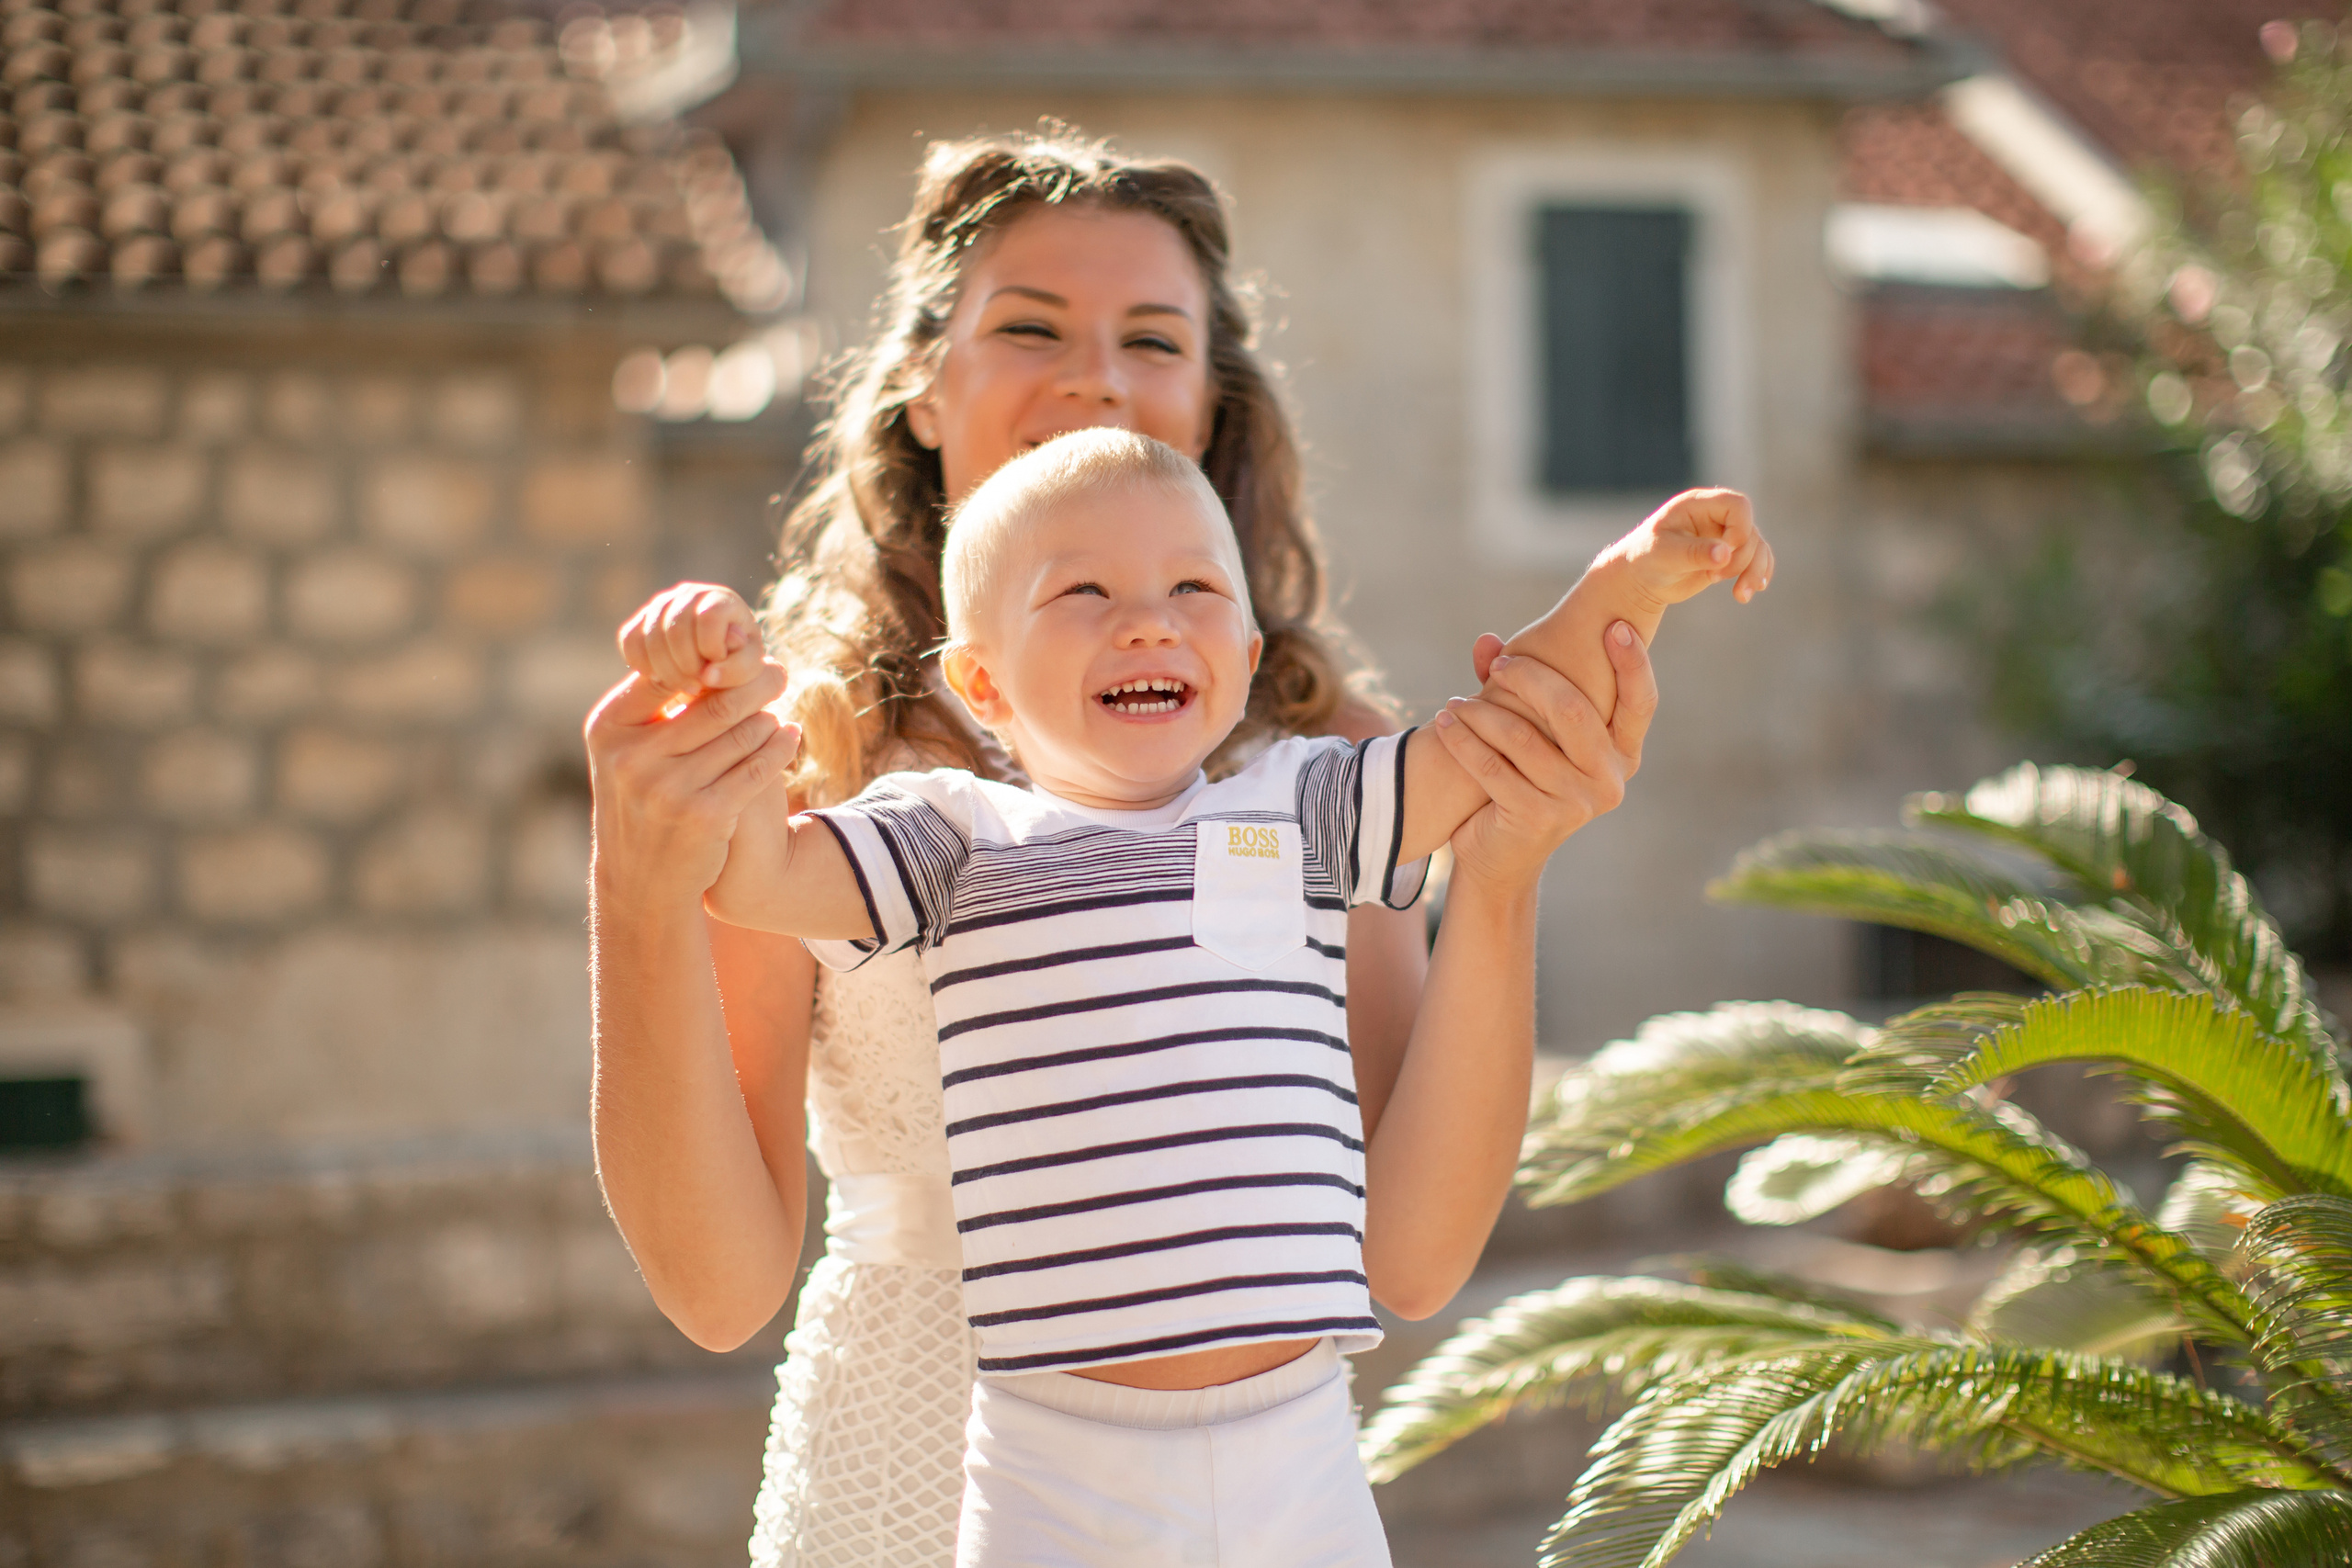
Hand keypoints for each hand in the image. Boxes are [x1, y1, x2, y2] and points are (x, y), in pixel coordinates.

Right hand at [585, 658, 798, 906]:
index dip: (708, 663)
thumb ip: (655, 709)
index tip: (738, 653)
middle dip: (753, 683)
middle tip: (779, 669)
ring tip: (780, 703)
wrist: (641, 881)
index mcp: (610, 729)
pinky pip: (757, 769)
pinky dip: (780, 747)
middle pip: (713, 703)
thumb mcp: (627, 753)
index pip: (668, 676)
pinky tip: (790, 734)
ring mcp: (668, 788)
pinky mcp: (705, 815)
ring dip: (767, 716)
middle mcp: (633, 758)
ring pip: (740, 734)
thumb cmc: (640, 802)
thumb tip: (705, 654)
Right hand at [618, 582, 766, 701]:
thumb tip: (708, 674)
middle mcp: (690, 594)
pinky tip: (659, 679)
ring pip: (650, 634)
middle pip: (675, 629)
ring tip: (682, 686)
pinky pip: (629, 640)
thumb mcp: (747, 668)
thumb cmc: (735, 662)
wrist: (714, 661)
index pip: (709, 618)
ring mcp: (662, 604)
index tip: (714, 669)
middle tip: (696, 687)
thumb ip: (737, 670)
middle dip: (685, 666)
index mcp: (721, 600)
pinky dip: (641, 664)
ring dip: (664, 669)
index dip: (710, 648)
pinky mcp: (640, 620)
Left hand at [1437, 623, 1655, 889]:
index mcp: (1622, 756)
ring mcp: (1576, 803)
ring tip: (1455, 703)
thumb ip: (1517, 689)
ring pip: (1522, 736)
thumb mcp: (1534, 738)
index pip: (1640, 704)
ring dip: (1482, 712)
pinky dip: (1463, 741)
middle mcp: (1609, 780)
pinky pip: (1491, 766)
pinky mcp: (1536, 818)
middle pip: (1573, 710)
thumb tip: (1487, 640)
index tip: (1615, 625)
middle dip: (1531, 678)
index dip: (1634, 664)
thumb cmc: (1521, 784)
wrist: (1501, 860)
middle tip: (1500, 666)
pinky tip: (1444, 725)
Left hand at [1608, 488, 1773, 610]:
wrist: (1641, 578)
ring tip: (1741, 596)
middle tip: (1714, 579)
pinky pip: (1757, 559)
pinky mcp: (1730, 554)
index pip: (1737, 505)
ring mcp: (1725, 535)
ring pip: (1757, 547)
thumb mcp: (1664, 554)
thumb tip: (1725, 554)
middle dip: (1742, 558)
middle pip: (1750, 530)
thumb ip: (1694, 553)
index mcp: (1698, 505)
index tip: (1724, 553)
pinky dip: (1757, 575)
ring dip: (1754, 571)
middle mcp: (1716, 516)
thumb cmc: (1645, 558)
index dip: (1740, 529)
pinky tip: (1750, 591)